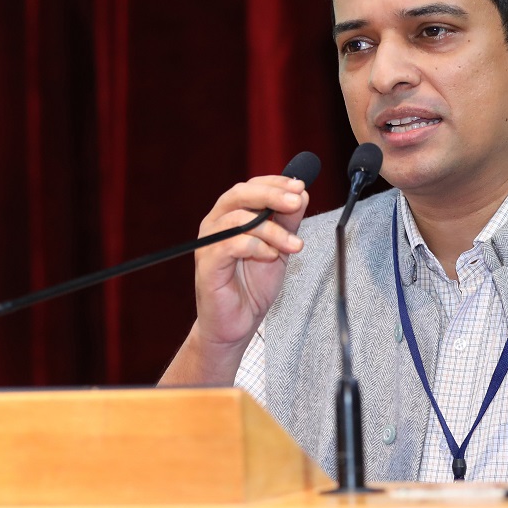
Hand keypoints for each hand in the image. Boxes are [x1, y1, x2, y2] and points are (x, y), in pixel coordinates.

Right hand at [159, 175, 308, 384]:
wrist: (238, 324)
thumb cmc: (253, 286)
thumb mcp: (280, 248)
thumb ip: (288, 222)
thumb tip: (300, 194)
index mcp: (231, 216)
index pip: (250, 187)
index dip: (275, 183)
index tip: (300, 187)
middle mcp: (216, 224)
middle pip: (240, 194)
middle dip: (272, 195)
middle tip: (296, 202)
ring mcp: (208, 243)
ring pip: (240, 219)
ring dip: (273, 230)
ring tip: (294, 246)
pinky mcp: (206, 263)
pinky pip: (232, 244)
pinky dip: (257, 247)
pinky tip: (271, 257)